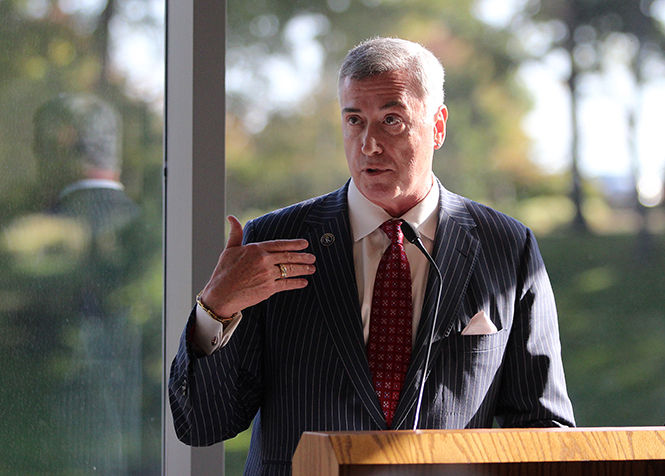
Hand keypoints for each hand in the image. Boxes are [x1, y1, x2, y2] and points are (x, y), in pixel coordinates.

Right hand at [199, 215, 315, 316]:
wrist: (221, 294)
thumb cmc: (224, 272)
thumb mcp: (229, 249)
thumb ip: (235, 233)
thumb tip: (231, 217)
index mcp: (256, 249)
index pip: (280, 244)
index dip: (294, 244)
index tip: (305, 244)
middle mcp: (264, 260)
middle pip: (288, 257)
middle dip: (303, 257)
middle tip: (313, 257)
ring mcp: (267, 274)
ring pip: (290, 270)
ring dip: (303, 269)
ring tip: (312, 268)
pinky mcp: (268, 288)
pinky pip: (287, 284)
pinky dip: (297, 283)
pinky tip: (304, 282)